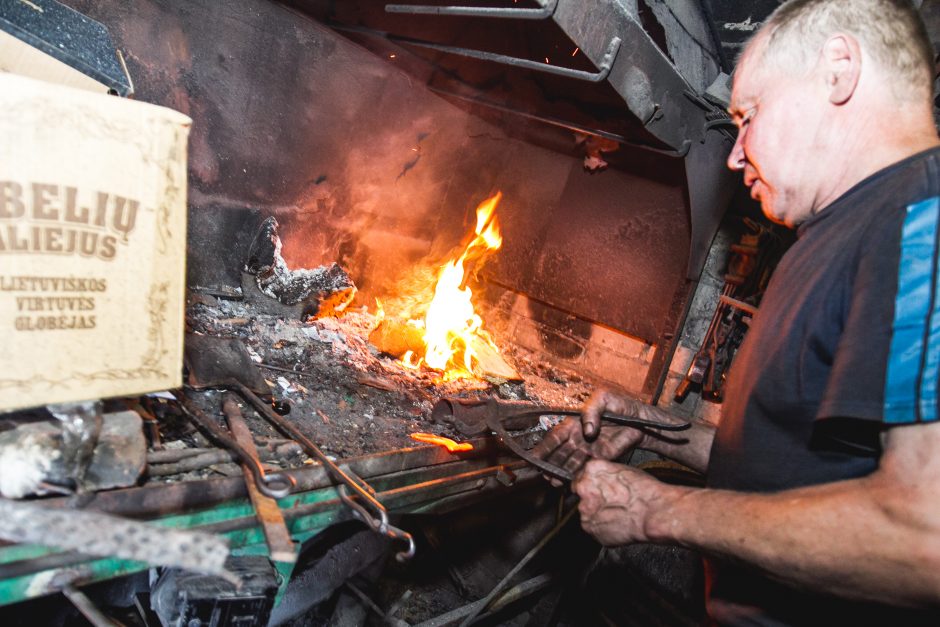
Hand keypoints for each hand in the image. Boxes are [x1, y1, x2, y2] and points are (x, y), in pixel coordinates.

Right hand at [531, 390, 646, 485]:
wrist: (641, 419)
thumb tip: (588, 430)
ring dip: (561, 473)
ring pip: (570, 464)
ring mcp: (588, 450)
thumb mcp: (603, 399)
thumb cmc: (620, 405)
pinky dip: (577, 476)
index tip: (533, 458)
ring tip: (553, 482)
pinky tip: (569, 483)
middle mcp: (578, 438)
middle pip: (559, 454)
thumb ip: (592, 411)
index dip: (544, 447)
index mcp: (574, 423)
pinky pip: (586, 469)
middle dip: (550, 464)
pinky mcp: (600, 459)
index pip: (555, 437)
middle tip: (543, 475)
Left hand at [572, 459, 679, 545]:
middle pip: (581, 494)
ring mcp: (585, 509)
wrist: (654, 512)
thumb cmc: (645, 491)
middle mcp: (584, 488)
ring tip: (616, 515)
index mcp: (592, 469)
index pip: (581, 476)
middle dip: (592, 499)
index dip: (591, 485)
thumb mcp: (624, 470)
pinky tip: (615, 524)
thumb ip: (605, 474)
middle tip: (610, 503)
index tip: (598, 490)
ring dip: (597, 513)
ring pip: (586, 511)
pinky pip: (592, 527)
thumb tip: (603, 479)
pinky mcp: (589, 528)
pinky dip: (600, 527)